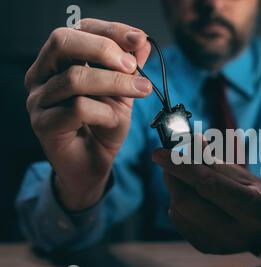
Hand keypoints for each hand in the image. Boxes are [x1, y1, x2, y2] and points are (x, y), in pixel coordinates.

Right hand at [25, 19, 151, 210]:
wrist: (93, 164)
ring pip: (74, 77)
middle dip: (104, 49)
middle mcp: (42, 75)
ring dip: (115, 83)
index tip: (139, 39)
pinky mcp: (42, 124)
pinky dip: (104, 112)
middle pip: (63, 42)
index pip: (78, 29)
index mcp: (59, 61)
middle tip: (132, 66)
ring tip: (140, 90)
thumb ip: (130, 68)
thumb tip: (143, 42)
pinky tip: (114, 120)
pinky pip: (76, 108)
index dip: (110, 30)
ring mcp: (38, 99)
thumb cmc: (104, 126)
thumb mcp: (123, 93)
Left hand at [152, 148, 260, 254]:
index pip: (209, 185)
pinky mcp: (206, 247)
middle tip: (168, 159)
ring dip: (175, 187)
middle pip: (188, 201)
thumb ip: (213, 161)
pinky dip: (178, 202)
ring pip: (180, 211)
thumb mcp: (242, 173)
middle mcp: (237, 233)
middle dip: (172, 177)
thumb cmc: (255, 194)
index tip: (159, 152)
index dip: (182, 166)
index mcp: (254, 210)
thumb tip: (187, 142)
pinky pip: (179, 220)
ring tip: (184, 175)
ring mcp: (220, 245)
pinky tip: (190, 194)